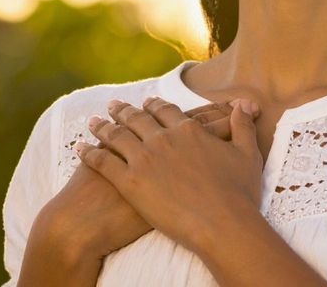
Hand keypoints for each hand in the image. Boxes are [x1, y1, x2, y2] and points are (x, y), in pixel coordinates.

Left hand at [74, 96, 265, 255]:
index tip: (145, 102)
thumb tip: (244, 106)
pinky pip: (103, 162)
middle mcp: (163, 139)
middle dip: (123, 111)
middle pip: (137, 119)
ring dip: (102, 127)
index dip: (154, 106)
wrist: (222, 224)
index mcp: (187, 131)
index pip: (165, 111)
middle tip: (112, 105)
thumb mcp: (247, 154)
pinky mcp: (130, 183)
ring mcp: (144, 160)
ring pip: (116, 136)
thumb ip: (243, 127)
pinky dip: (89, 153)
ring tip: (92, 121)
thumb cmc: (239, 194)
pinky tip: (79, 148)